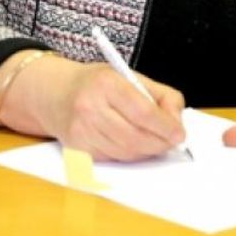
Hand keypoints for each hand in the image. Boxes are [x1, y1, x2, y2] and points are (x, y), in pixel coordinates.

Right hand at [0, 52, 187, 161]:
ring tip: (155, 141)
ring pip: (125, 152)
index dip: (165, 126)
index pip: (143, 112)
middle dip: (160, 143)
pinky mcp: (76, 149)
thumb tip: (177, 123)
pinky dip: (129, 154)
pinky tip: (133, 143)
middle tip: (172, 141)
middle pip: (135, 137)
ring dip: (146, 151)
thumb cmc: (99, 84)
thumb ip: (162, 96)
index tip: (180, 134)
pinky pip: (113, 158)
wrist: (55, 94)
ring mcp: (80, 131)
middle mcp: (89, 108)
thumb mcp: (132, 77)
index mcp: (107, 84)